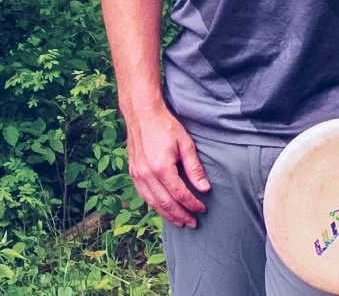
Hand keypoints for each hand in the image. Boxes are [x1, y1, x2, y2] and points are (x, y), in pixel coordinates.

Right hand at [124, 105, 209, 227]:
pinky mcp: (133, 174)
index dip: (192, 204)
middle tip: (193, 223)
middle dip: (180, 215)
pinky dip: (155, 205)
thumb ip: (194, 168)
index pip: (180, 194)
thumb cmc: (166, 127)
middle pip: (165, 204)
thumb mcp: (186, 144)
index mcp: (161, 168)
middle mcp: (146, 175)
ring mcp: (137, 176)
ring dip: (167, 215)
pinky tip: (164, 209)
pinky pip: (144, 196)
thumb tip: (205, 188)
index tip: (203, 209)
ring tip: (180, 221)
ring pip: (153, 203)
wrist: (142, 115)